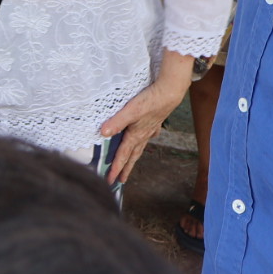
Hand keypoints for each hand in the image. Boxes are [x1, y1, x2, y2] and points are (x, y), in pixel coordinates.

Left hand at [99, 62, 193, 183]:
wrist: (169, 93)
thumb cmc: (150, 101)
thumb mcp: (130, 111)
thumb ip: (116, 122)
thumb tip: (103, 133)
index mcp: (135, 135)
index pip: (123, 155)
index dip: (116, 168)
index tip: (110, 180)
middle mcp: (143, 135)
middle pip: (132, 155)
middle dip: (125, 168)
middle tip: (120, 180)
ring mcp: (150, 129)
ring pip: (140, 146)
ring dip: (134, 156)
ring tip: (131, 163)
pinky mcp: (154, 121)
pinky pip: (149, 134)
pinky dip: (145, 139)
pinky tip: (146, 137)